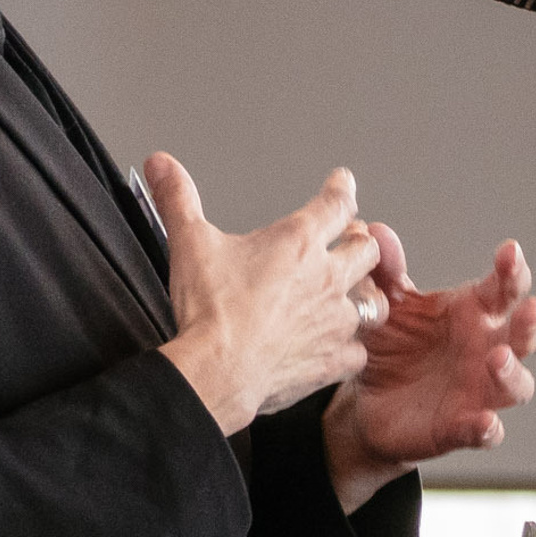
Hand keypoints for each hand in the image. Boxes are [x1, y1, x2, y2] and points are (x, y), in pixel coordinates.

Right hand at [145, 155, 387, 439]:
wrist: (218, 370)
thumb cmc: (210, 312)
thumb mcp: (189, 242)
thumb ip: (178, 198)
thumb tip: (162, 165)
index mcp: (297, 242)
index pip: (335, 203)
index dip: (342, 188)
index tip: (343, 183)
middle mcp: (325, 277)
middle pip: (367, 249)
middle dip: (361, 241)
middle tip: (352, 241)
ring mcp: (335, 320)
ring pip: (374, 300)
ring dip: (366, 294)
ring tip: (356, 293)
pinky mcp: (334, 358)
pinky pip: (359, 350)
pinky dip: (352, 347)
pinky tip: (341, 346)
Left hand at [321, 229, 535, 510]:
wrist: (367, 403)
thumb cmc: (392, 345)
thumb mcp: (385, 306)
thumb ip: (383, 272)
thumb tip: (373, 233)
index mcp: (473, 313)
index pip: (504, 288)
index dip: (513, 270)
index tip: (510, 252)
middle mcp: (487, 350)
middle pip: (524, 335)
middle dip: (529, 322)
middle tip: (530, 308)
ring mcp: (479, 392)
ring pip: (516, 386)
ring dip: (513, 373)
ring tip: (498, 359)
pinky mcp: (461, 428)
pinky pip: (483, 432)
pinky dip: (486, 429)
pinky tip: (484, 423)